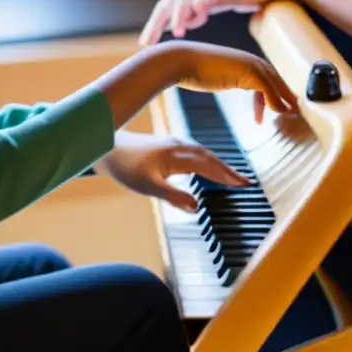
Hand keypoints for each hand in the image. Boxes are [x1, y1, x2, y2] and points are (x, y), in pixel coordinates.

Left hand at [94, 131, 249, 211]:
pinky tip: (204, 166)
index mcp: (178, 155)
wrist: (106, 146)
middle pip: (210, 158)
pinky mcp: (166, 145)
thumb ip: (173, 197)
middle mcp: (179, 146)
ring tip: (231, 176)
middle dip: (228, 170)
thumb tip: (196, 207)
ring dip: (218, 164)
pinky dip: (205, 159)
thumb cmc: (125, 166)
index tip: (245, 184)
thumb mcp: (147, 186)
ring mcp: (173, 144)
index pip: (210, 166)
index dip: (227, 176)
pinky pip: (193, 152)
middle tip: (245, 183)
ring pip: (202, 153)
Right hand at [172, 41, 296, 121]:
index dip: (277, 92)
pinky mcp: (248, 72)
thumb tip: (227, 82)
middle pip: (277, 80)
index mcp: (244, 60)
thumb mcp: (217, 76)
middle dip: (286, 96)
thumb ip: (228, 78)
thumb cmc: (194, 70)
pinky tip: (268, 115)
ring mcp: (251, 65)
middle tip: (294, 111)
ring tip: (287, 115)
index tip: (281, 107)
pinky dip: (273, 102)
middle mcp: (251, 60)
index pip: (268, 77)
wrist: (182, 61)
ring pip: (276, 85)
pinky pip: (267, 90)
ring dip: (283, 101)